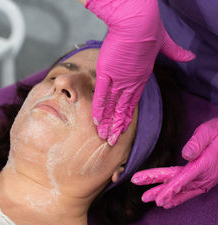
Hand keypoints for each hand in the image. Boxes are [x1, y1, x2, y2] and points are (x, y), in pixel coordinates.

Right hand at [84, 0, 194, 144]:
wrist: (136, 22)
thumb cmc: (149, 30)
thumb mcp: (165, 42)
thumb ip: (176, 52)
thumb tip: (190, 56)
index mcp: (141, 77)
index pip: (132, 102)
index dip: (126, 117)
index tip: (122, 128)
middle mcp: (130, 82)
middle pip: (122, 109)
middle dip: (116, 126)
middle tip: (111, 141)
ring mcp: (118, 79)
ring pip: (112, 106)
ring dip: (107, 122)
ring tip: (102, 136)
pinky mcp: (106, 73)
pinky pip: (101, 94)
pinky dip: (98, 108)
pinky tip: (96, 120)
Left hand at [132, 118, 217, 208]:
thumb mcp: (210, 131)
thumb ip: (197, 142)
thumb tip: (186, 154)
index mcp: (204, 165)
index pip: (181, 179)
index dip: (167, 189)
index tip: (156, 198)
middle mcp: (205, 176)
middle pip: (178, 185)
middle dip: (159, 191)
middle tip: (143, 197)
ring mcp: (206, 180)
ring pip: (182, 190)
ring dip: (166, 195)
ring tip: (149, 200)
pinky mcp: (205, 181)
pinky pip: (190, 191)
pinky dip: (178, 197)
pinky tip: (167, 203)